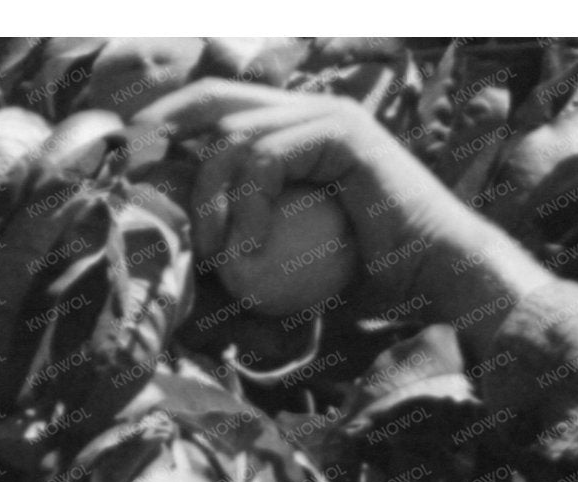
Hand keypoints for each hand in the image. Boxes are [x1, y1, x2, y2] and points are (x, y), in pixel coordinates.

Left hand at [136, 80, 550, 330]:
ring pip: (237, 133)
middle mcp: (314, 111)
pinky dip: (247, 204)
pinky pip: (269, 156)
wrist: (439, 281)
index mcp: (301, 131)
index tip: (137, 164)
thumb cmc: (375, 287)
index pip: (222, 106)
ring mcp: (330, 116)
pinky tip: (246, 249)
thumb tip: (185, 279)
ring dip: (211, 195)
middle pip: (218, 98)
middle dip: (168, 129)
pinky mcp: (344, 132)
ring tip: (215, 252)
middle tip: (141, 179)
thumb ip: (248, 264)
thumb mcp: (294, 273)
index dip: (173, 124)